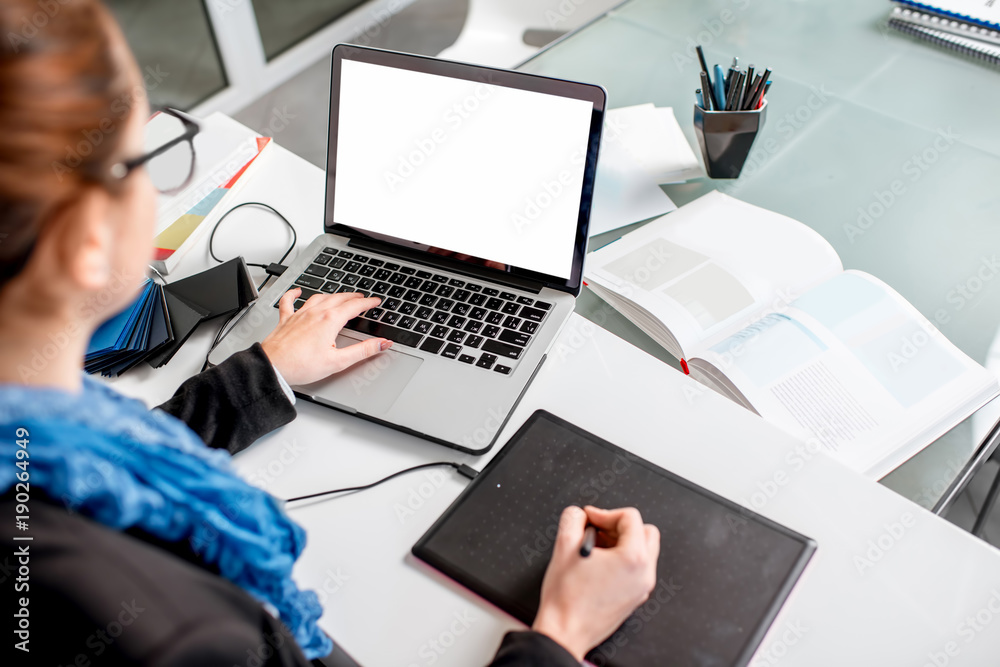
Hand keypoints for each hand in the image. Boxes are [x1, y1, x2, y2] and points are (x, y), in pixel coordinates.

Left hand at [260, 288, 391, 385]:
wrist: (273, 367)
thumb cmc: (301, 366)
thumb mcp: (339, 361)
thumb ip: (363, 351)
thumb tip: (382, 344)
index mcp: (330, 321)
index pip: (354, 306)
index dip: (368, 303)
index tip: (375, 301)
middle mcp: (315, 313)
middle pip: (339, 298)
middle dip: (353, 297)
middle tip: (362, 297)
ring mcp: (299, 314)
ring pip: (319, 297)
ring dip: (332, 295)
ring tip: (340, 295)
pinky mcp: (286, 320)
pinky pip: (289, 301)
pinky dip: (294, 293)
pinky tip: (297, 290)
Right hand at [531, 506, 659, 661]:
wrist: (565, 631)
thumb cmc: (567, 597)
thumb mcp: (564, 546)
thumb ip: (573, 519)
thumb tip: (579, 514)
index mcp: (633, 558)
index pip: (630, 517)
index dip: (605, 513)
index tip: (590, 518)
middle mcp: (644, 573)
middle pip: (645, 531)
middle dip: (619, 526)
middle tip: (597, 530)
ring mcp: (642, 587)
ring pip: (643, 550)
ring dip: (621, 542)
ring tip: (596, 548)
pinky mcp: (636, 597)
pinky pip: (637, 568)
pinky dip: (622, 559)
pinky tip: (598, 565)